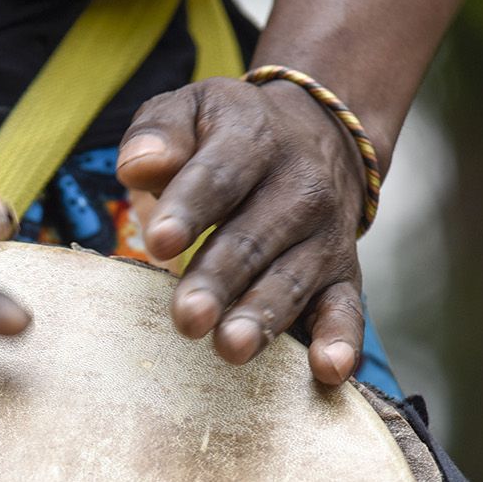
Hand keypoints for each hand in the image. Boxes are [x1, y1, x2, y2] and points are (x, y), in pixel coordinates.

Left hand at [116, 77, 366, 384]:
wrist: (321, 135)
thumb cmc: (230, 134)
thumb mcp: (192, 111)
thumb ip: (160, 133)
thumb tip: (137, 165)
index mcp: (254, 140)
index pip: (219, 176)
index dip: (190, 208)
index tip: (157, 241)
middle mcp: (299, 188)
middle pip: (254, 237)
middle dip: (220, 279)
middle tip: (188, 317)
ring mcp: (325, 236)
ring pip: (292, 279)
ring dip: (264, 316)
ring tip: (232, 348)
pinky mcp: (343, 275)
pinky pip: (346, 309)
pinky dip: (341, 340)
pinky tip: (330, 370)